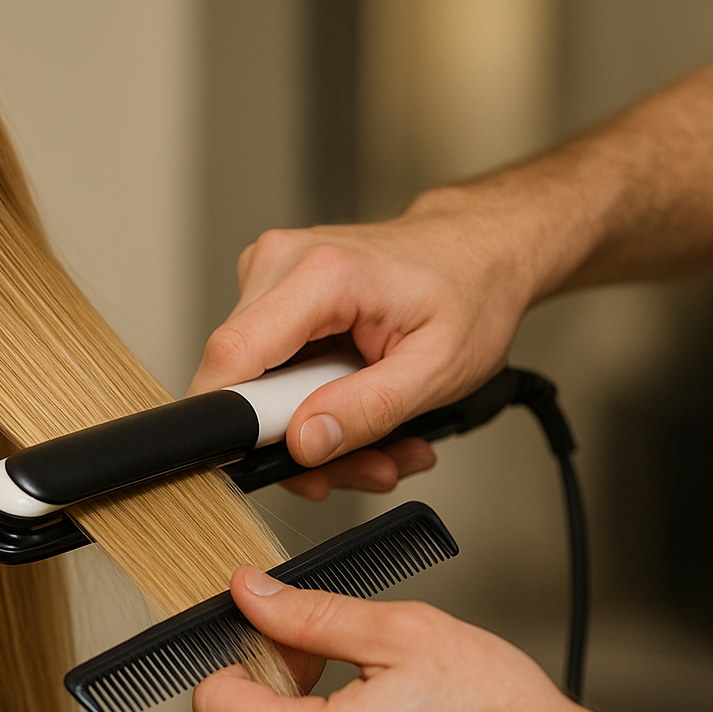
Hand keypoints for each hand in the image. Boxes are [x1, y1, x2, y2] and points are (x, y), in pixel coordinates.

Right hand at [190, 198, 540, 479]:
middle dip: (298, 441)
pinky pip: (267, 372)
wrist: (481, 252)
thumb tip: (304, 443)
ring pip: (253, 386)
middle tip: (363, 459)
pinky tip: (355, 406)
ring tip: (375, 438)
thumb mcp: (440, 367)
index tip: (291, 457)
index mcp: (320, 273)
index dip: (241, 423)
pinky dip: (309, 402)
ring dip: (310, 428)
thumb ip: (369, 409)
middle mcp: (279, 263)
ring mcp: (269, 276)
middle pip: (241, 382)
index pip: (231, 357)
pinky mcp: (271, 296)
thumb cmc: (471, 292)